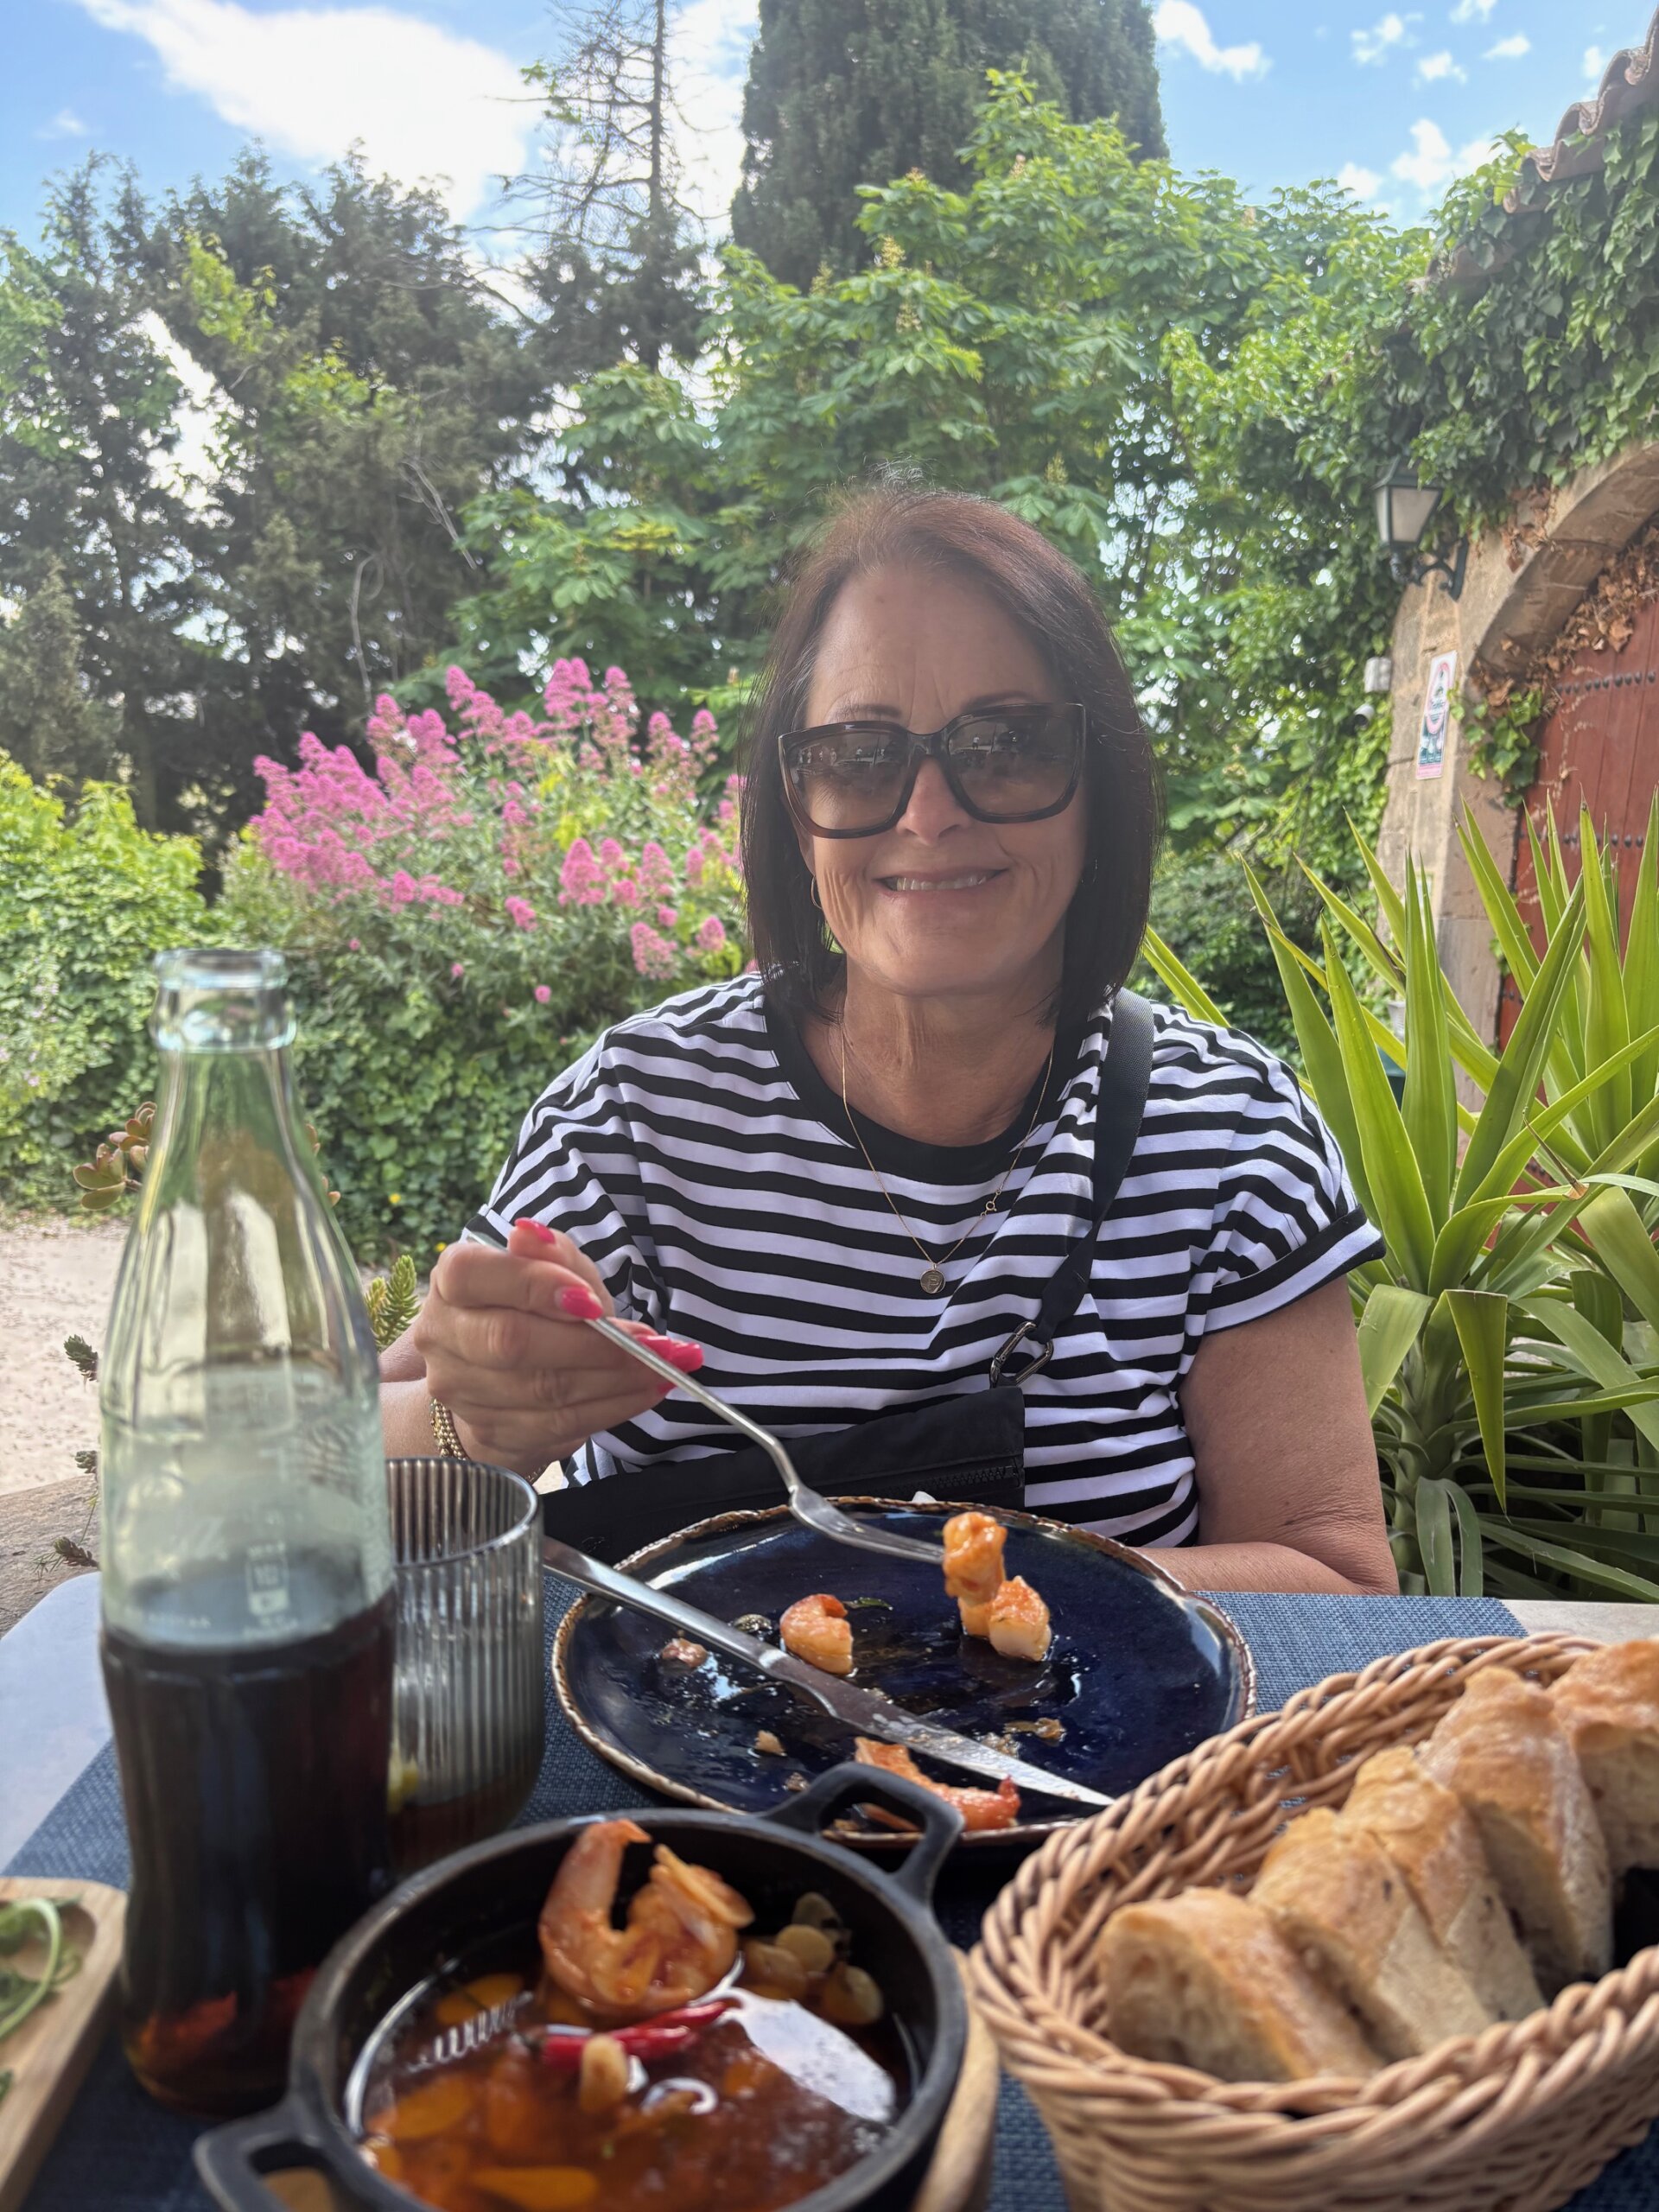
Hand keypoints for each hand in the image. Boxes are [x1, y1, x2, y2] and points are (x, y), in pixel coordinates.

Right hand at [411, 1217, 702, 1474]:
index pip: (472, 1276)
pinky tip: (644, 1392)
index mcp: (451, 1281)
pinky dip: (611, 1408)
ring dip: (616, 1379)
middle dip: (594, 1344)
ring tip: (664, 1366)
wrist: (503, 1375)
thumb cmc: (534, 1308)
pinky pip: (558, 1425)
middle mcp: (442, 1337)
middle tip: (655, 1343)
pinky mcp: (490, 1431)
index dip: (534, 1286)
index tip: (592, 1302)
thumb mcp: (552, 1269)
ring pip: (543, 1390)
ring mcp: (460, 1390)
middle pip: (511, 1342)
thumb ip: (551, 1254)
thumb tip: (529, 1234)